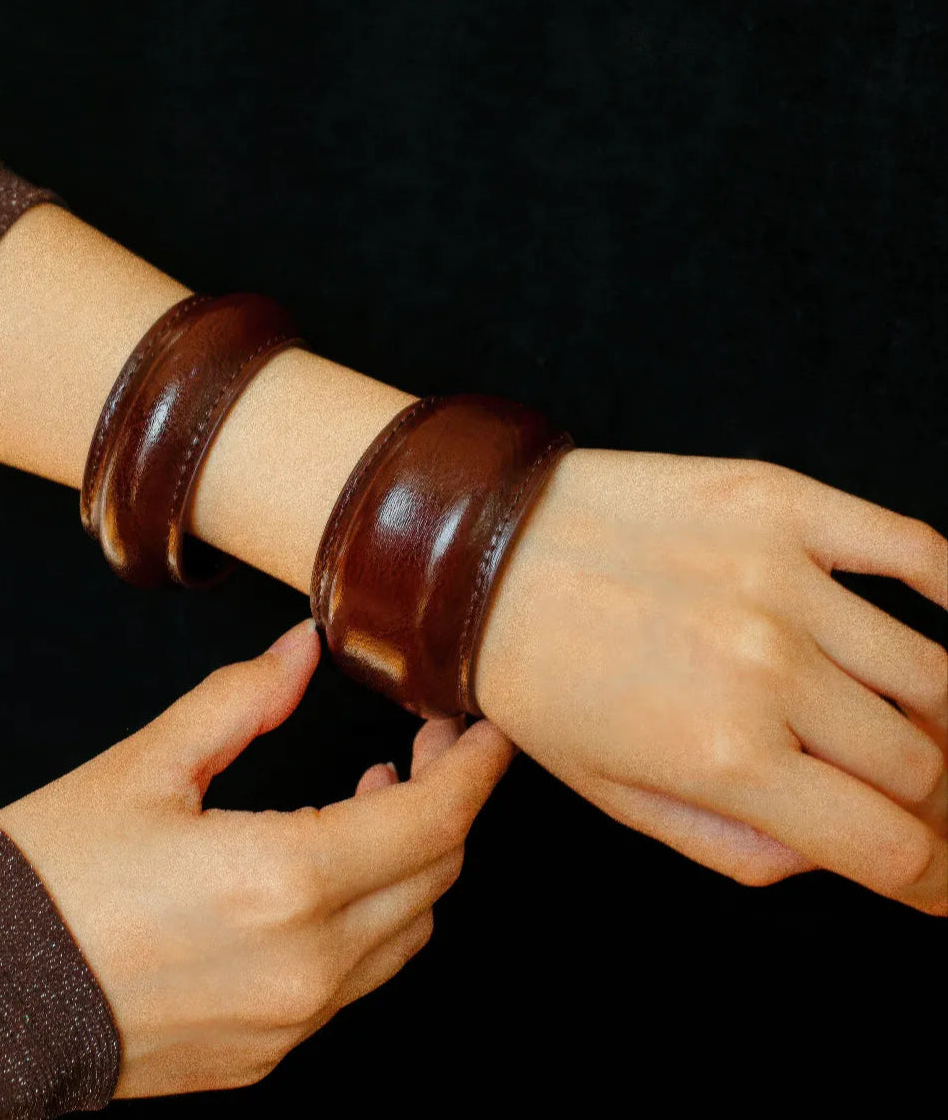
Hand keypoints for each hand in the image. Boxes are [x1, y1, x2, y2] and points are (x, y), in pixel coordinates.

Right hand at [0, 617, 515, 1096]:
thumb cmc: (51, 875)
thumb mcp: (149, 766)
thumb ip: (244, 700)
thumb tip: (303, 649)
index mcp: (283, 882)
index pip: (432, 820)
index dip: (475, 766)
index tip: (487, 727)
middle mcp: (306, 965)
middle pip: (435, 873)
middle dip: (449, 800)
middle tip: (427, 742)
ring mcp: (293, 1020)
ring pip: (408, 930)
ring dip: (413, 858)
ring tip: (376, 793)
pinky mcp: (269, 1051)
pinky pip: (360, 978)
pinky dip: (374, 915)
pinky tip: (332, 872)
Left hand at [474, 448, 946, 914]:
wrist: (482, 553)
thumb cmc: (537, 676)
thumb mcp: (612, 795)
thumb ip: (735, 846)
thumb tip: (835, 853)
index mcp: (722, 756)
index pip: (889, 847)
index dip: (931, 882)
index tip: (933, 879)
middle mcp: (767, 669)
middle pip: (922, 767)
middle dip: (922, 801)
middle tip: (902, 796)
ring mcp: (780, 577)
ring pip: (934, 674)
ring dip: (935, 717)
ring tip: (906, 724)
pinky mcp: (779, 502)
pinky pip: (915, 548)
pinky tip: (944, 620)